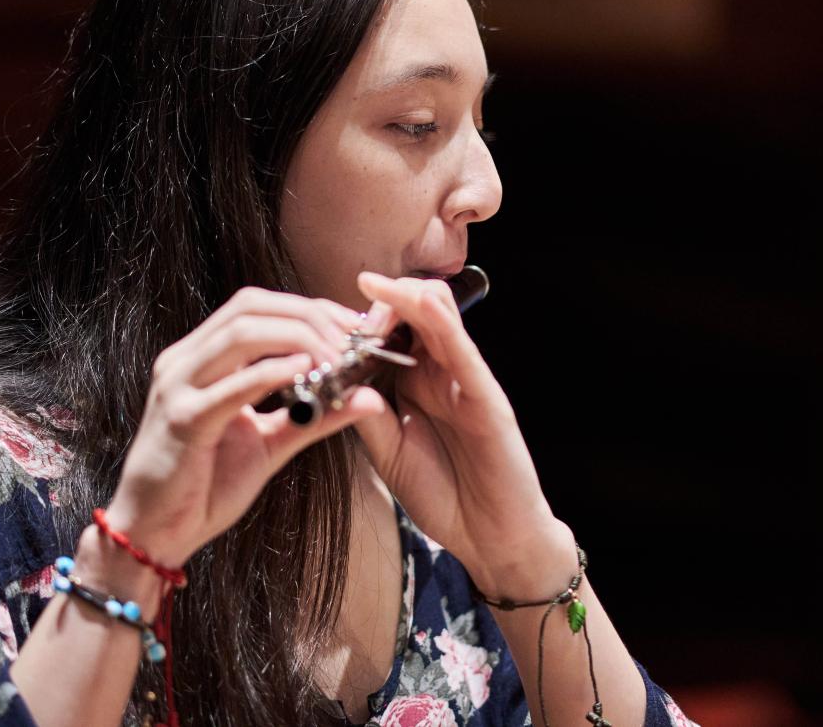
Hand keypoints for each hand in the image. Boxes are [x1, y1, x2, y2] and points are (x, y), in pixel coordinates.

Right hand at [102, 288, 385, 567]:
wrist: (155, 533)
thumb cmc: (206, 487)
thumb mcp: (272, 443)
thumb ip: (317, 417)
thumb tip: (370, 397)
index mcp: (202, 358)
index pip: (257, 307)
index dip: (309, 307)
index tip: (354, 325)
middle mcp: (185, 361)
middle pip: (250, 307)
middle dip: (308, 314)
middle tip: (352, 337)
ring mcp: (178, 386)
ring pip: (240, 332)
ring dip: (297, 336)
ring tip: (336, 355)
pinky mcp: (182, 420)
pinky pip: (230, 387)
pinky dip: (271, 373)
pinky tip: (305, 372)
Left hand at [350, 272, 573, 597]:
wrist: (491, 538)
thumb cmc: (445, 495)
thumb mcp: (390, 453)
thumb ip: (368, 415)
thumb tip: (339, 379)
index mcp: (419, 385)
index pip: (392, 336)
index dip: (363, 320)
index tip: (331, 312)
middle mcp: (443, 376)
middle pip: (415, 318)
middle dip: (384, 300)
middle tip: (356, 290)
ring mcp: (467, 383)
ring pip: (441, 322)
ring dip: (409, 298)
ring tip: (377, 285)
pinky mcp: (488, 399)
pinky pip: (464, 353)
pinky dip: (444, 325)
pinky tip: (423, 305)